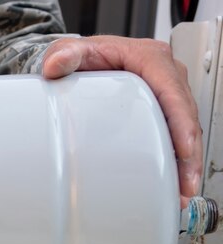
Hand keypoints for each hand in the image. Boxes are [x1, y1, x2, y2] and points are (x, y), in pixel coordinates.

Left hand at [42, 35, 202, 204]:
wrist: (83, 61)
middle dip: (189, 153)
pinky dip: (179, 160)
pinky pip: (177, 135)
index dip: (182, 121)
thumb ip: (64, 55)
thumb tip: (54, 66)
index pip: (172, 91)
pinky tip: (175, 183)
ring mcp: (168, 94)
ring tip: (182, 192)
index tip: (184, 148)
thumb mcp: (71, 52)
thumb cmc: (83, 56)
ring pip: (186, 130)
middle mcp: (167, 75)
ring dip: (187, 163)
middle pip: (186, 116)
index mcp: (151, 58)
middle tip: (184, 184)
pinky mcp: (164, 110)